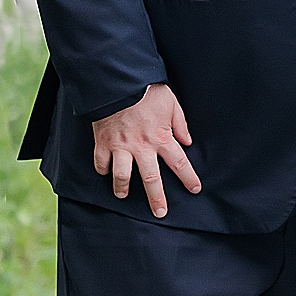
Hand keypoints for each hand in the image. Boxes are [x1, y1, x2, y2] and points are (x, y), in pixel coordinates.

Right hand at [91, 83, 200, 217]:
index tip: (195, 189)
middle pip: (151, 179)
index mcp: (161, 137)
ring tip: (123, 196)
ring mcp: (120, 147)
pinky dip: (102, 169)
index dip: (188, 178)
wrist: (118, 83)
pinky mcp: (102, 143)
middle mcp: (142, 147)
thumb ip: (180, 124)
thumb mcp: (172, 104)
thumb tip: (188, 141)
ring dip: (122, 188)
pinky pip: (100, 162)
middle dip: (157, 199)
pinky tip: (104, 172)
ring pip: (121, 176)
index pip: (179, 163)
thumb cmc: (148, 92)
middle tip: (160, 212)